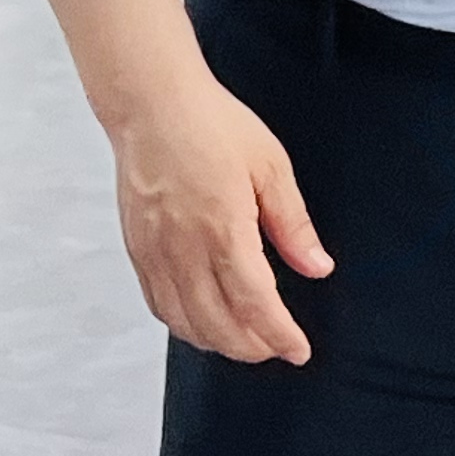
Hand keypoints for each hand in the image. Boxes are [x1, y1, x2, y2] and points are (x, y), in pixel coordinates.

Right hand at [102, 72, 330, 362]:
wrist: (151, 104)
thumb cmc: (213, 125)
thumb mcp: (270, 167)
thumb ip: (293, 225)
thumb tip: (318, 268)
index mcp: (224, 228)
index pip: (255, 303)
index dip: (279, 335)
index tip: (298, 350)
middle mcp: (184, 249)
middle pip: (218, 325)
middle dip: (252, 347)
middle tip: (277, 347)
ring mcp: (155, 252)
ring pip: (185, 323)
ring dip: (218, 343)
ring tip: (246, 341)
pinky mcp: (136, 250)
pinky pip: (159, 305)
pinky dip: (184, 325)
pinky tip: (203, 322)